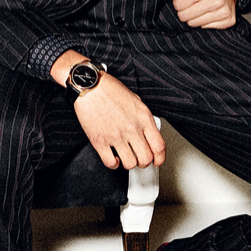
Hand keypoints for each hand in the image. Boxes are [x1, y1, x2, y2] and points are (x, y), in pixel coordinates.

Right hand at [51, 51, 164, 170]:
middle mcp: (131, 128)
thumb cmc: (110, 90)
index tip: (157, 161)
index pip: (159, 146)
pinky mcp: (99, 141)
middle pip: (146, 158)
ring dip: (129, 163)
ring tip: (125, 157)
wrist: (89, 86)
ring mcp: (115, 136)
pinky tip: (114, 157)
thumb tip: (148, 134)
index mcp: (143, 118)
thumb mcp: (136, 100)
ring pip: (130, 163)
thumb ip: (144, 118)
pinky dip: (114, 164)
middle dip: (144, 162)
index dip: (160, 158)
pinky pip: (111, 163)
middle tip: (140, 159)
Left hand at [173, 0, 239, 28]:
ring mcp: (224, 12)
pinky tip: (209, 12)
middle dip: (184, 10)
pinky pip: (206, 27)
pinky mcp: (229, 20)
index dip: (178, 1)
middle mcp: (216, 1)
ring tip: (199, 7)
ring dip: (194, 17)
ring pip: (195, 24)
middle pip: (185, 16)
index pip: (178, 4)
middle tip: (190, 4)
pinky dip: (205, 21)